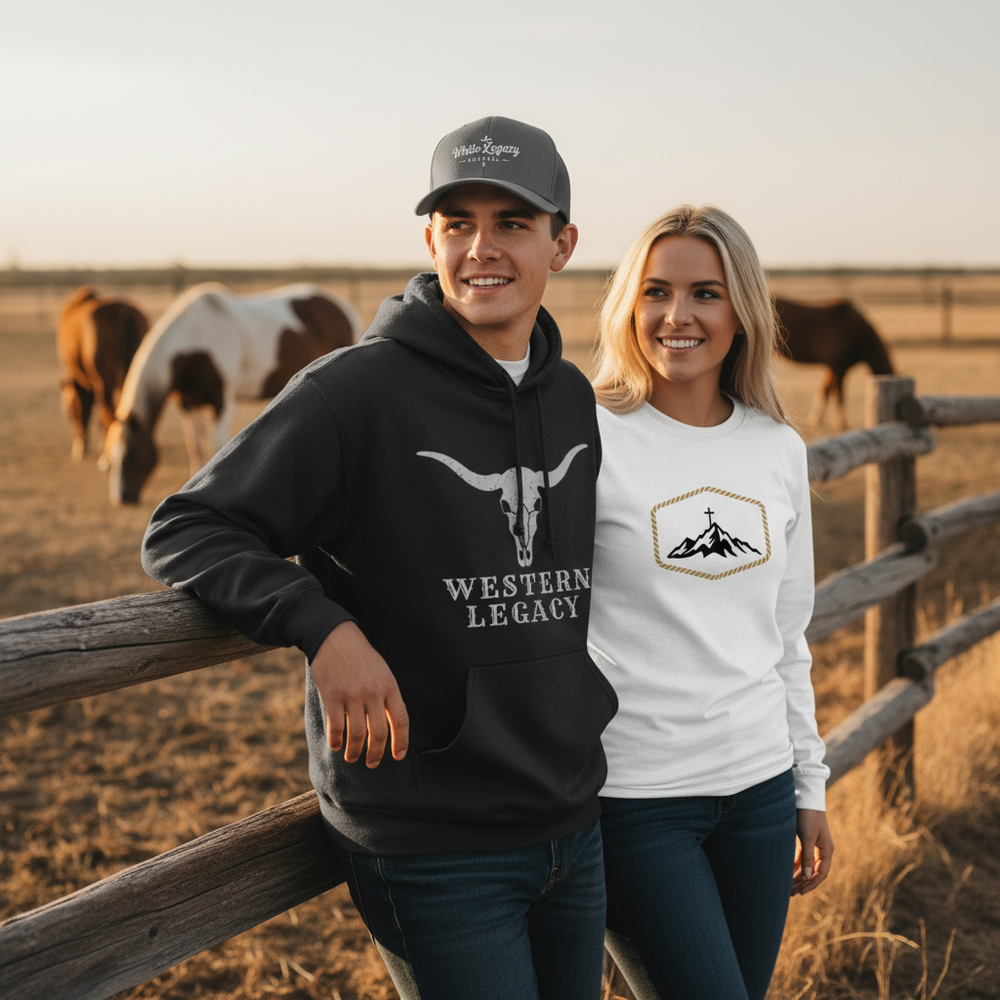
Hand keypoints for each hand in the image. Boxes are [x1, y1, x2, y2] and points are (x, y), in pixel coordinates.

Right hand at [309, 622, 408, 767]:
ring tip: (352, 757)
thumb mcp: (381, 671)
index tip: (398, 756)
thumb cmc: (360, 656)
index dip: (401, 741)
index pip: (400, 719)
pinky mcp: (332, 696)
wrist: (334, 637)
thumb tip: (390, 722)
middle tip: (372, 763)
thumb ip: (386, 694)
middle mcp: (373, 692)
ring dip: (355, 751)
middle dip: (376, 753)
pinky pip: (336, 726)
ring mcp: (352, 695)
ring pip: (358, 734)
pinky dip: (336, 740)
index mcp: (389, 686)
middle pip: (379, 732)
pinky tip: (335, 745)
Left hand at [792, 809, 832, 895]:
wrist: (804, 797)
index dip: (811, 884)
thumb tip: (807, 875)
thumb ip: (808, 856)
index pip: (821, 873)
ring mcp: (814, 845)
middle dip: (803, 883)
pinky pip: (801, 858)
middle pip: (813, 872)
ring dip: (798, 876)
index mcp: (826, 850)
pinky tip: (787, 873)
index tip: (801, 892)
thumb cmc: (808, 816)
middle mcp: (822, 850)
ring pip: (806, 866)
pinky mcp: (805, 840)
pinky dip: (795, 866)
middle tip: (791, 893)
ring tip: (788, 887)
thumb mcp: (808, 837)